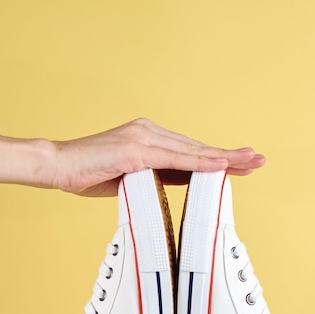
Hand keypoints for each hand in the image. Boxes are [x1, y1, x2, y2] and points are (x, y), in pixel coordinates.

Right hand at [52, 118, 265, 196]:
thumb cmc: (87, 173)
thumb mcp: (130, 177)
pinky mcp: (134, 149)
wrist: (57, 165)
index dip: (216, 158)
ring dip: (222, 158)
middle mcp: (148, 131)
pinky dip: (198, 163)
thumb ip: (156, 176)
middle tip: (257, 160)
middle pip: (196, 147)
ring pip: (191, 151)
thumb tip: (182, 182)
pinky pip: (173, 158)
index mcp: (147, 137)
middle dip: (229, 156)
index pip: (189, 150)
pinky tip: (219, 167)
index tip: (240, 164)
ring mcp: (142, 138)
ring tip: (249, 162)